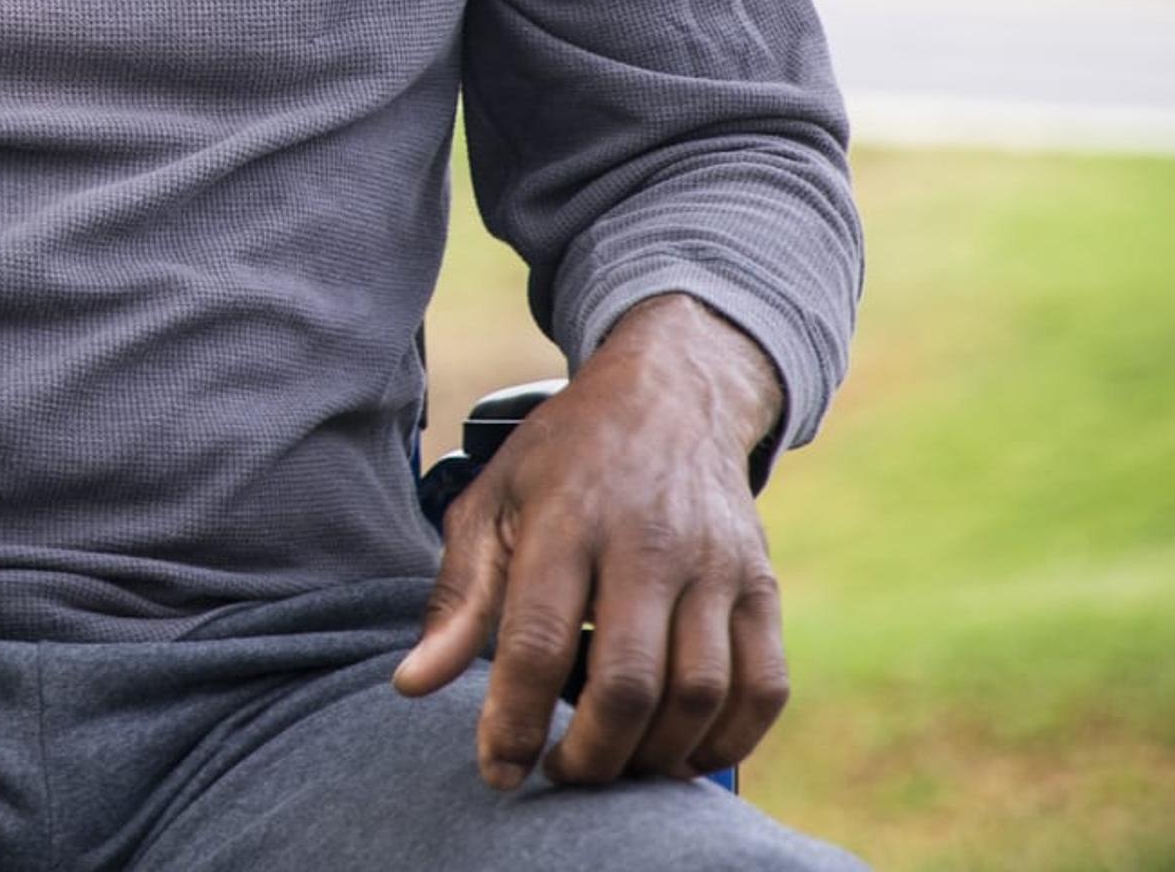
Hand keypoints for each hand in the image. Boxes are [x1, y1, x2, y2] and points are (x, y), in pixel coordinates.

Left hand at [392, 295, 791, 786]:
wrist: (669, 398)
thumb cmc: (562, 461)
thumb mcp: (490, 504)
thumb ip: (457, 599)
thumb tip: (411, 686)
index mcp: (565, 521)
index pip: (536, 642)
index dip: (514, 721)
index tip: (499, 773)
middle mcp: (646, 544)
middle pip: (628, 682)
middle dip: (591, 754)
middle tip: (561, 776)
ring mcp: (714, 566)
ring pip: (699, 693)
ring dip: (655, 755)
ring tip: (614, 767)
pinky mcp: (762, 585)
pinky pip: (763, 686)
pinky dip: (728, 739)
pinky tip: (682, 754)